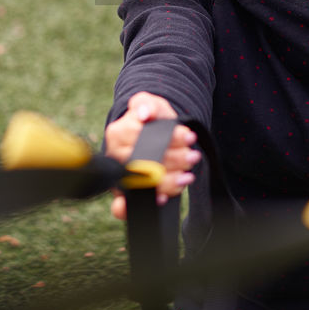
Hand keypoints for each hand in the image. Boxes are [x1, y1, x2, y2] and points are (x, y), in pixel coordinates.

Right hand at [104, 92, 201, 219]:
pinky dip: (144, 201)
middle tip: (193, 156)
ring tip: (188, 175)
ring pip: (142, 182)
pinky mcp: (124, 194)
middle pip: (144, 161)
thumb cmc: (153, 120)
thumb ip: (148, 103)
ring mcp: (118, 176)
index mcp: (118, 132)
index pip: (141, 136)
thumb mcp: (153, 105)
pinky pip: (124, 205)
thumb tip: (145, 113)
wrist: (155, 138)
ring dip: (168, 180)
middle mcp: (115, 155)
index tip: (189, 136)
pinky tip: (162, 198)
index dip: (168, 138)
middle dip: (174, 159)